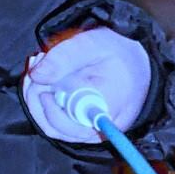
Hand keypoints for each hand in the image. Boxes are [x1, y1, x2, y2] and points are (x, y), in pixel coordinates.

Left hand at [23, 25, 153, 146]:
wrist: (138, 64)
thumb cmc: (118, 53)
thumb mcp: (92, 43)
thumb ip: (64, 57)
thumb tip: (37, 75)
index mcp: (109, 104)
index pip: (73, 121)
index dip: (50, 105)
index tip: (40, 78)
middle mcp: (103, 125)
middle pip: (57, 127)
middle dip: (36, 97)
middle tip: (36, 66)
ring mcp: (94, 131)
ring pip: (53, 128)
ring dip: (36, 100)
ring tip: (39, 71)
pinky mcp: (85, 128)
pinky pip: (57, 126)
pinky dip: (43, 105)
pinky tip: (45, 82)